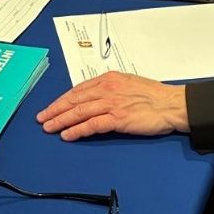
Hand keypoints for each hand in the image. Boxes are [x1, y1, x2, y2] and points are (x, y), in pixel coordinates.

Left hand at [36, 71, 189, 140]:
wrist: (172, 104)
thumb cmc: (153, 95)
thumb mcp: (127, 83)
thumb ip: (110, 89)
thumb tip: (93, 97)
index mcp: (109, 79)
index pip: (78, 90)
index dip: (62, 100)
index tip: (51, 107)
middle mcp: (107, 89)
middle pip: (74, 100)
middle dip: (55, 110)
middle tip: (42, 118)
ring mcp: (112, 103)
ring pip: (79, 112)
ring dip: (61, 120)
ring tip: (49, 128)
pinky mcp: (118, 118)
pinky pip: (92, 124)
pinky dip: (77, 130)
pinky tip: (68, 135)